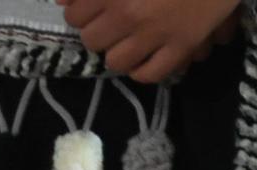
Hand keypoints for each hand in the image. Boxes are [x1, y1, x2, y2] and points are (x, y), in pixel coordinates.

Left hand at [58, 0, 243, 82]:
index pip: (75, 14)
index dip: (79, 12)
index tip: (90, 8)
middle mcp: (130, 13)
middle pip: (92, 41)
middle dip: (96, 32)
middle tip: (109, 23)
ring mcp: (156, 34)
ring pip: (116, 62)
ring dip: (117, 52)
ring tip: (126, 41)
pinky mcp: (181, 47)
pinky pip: (149, 74)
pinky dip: (141, 69)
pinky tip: (143, 58)